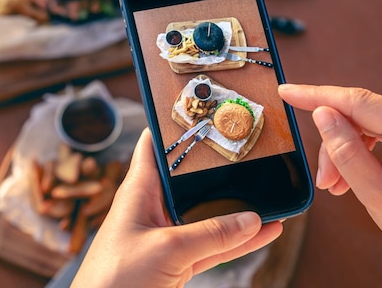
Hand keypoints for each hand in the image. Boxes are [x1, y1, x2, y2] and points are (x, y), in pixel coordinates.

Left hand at [70, 128, 282, 287]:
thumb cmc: (112, 280)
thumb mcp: (166, 250)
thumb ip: (210, 234)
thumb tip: (251, 219)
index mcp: (139, 191)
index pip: (154, 146)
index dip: (174, 127)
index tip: (203, 111)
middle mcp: (153, 209)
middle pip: (190, 181)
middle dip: (218, 170)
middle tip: (248, 152)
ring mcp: (167, 237)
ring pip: (208, 216)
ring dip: (236, 210)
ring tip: (269, 195)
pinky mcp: (177, 262)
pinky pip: (213, 246)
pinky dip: (237, 242)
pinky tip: (264, 233)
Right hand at [278, 84, 381, 287]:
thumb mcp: (376, 194)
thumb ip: (346, 151)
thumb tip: (322, 113)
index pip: (357, 101)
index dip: (316, 95)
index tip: (287, 91)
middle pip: (359, 114)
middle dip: (335, 144)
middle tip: (325, 180)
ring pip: (366, 120)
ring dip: (346, 148)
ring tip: (338, 183)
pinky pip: (380, 124)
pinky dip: (362, 146)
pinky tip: (354, 172)